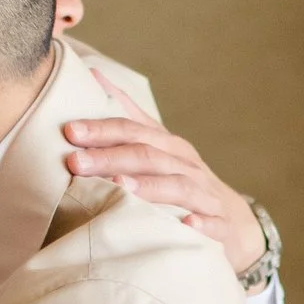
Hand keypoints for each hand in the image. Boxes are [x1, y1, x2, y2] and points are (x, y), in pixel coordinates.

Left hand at [63, 74, 265, 276]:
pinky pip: (212, 225)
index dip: (103, 130)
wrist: (233, 220)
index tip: (70, 131)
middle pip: (149, 157)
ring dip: (149, 187)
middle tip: (76, 162)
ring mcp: (205, 196)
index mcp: (169, 146)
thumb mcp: (160, 145)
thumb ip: (129, 114)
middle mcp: (187, 166)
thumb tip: (94, 75)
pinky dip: (201, 223)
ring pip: (178, 187)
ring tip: (118, 186)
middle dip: (112, 157)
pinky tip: (187, 223)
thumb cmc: (184, 179)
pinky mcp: (220, 228)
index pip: (134, 131)